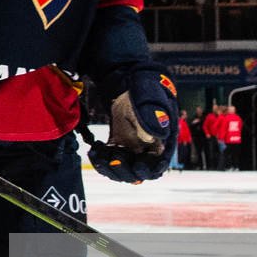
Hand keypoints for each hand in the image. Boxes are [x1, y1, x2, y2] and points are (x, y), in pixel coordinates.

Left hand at [90, 68, 177, 182]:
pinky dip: (100, 159)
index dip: (149, 171)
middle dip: (125, 171)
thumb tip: (153, 136)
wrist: (130, 82)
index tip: (138, 166)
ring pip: (122, 170)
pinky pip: (109, 160)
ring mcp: (131, 148)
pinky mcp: (117, 145)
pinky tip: (94, 149)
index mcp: (161, 141)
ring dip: (109, 168)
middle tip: (113, 159)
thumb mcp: (149, 98)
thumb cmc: (145, 89)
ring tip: (100, 154)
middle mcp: (147, 149)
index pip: (158, 166)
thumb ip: (152, 115)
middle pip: (138, 174)